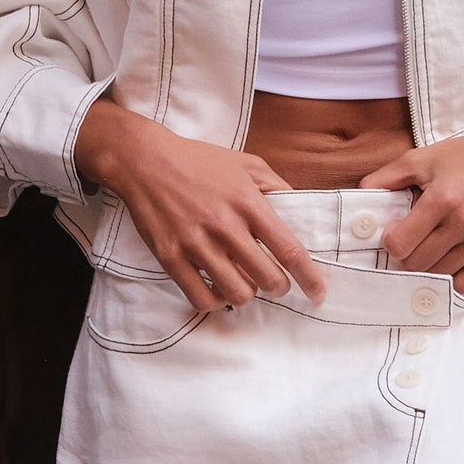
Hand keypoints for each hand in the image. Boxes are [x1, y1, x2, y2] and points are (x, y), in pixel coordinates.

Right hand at [74, 98, 328, 313]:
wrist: (145, 161)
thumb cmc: (199, 161)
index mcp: (248, 202)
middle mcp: (224, 225)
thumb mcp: (246, 163)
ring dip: (247, 293)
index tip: (318, 293)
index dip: (309, 277)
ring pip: (236, 293)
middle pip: (266, 277)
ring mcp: (195, 243)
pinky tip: (218, 291)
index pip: (288, 248)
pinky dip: (216, 302)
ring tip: (244, 282)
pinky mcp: (170, 257)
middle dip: (278, 287)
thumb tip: (301, 209)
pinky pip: (201, 298)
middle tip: (274, 282)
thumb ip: (277, 186)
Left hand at [372, 29, 463, 292]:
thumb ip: (386, 178)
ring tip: (429, 248)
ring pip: (442, 275)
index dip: (390, 241)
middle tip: (410, 242)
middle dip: (406, 256)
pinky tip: (449, 261)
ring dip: (429, 266)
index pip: (401, 244)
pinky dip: (453, 277)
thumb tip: (359, 197)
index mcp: (442, 199)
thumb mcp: (422, 158)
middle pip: (418, 264)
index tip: (394, 231)